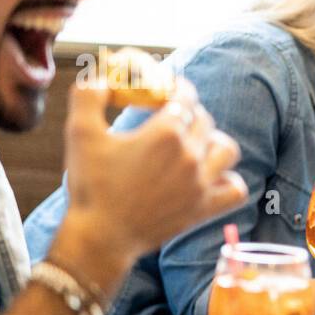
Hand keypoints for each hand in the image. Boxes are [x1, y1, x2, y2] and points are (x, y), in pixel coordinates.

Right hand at [60, 79, 246, 276]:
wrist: (102, 237)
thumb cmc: (90, 185)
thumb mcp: (79, 133)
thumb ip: (88, 95)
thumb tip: (102, 77)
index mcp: (165, 133)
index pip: (185, 97)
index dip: (178, 87)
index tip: (168, 88)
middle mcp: (190, 156)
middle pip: (204, 121)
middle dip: (190, 113)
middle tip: (173, 117)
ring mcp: (201, 184)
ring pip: (227, 150)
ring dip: (214, 141)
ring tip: (196, 143)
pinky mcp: (204, 209)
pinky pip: (235, 189)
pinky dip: (229, 180)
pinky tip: (211, 177)